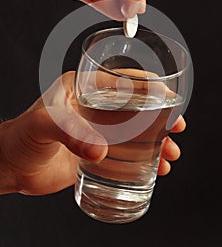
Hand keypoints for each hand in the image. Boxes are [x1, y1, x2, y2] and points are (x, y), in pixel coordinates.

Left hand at [0, 72, 184, 195]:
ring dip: (156, 140)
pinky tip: (156, 167)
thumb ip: (70, 133)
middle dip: (160, 116)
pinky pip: (127, 152)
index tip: (169, 96)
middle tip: (177, 127)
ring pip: (135, 130)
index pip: (121, 81)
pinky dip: (144, 159)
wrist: (11, 165)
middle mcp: (94, 107)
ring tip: (170, 153)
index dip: (148, 86)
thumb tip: (100, 151)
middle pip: (135, 106)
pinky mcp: (97, 152)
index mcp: (83, 89)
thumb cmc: (21, 137)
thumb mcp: (44, 124)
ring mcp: (97, 130)